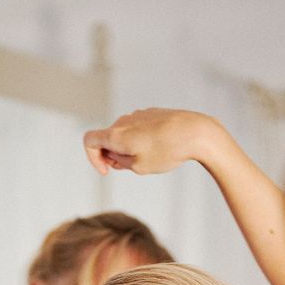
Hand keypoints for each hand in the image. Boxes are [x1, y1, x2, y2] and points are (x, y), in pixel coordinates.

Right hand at [84, 108, 222, 174]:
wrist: (195, 132)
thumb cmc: (168, 151)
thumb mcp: (140, 167)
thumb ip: (121, 162)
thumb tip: (115, 156)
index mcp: (116, 134)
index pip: (89, 141)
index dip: (93, 158)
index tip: (107, 170)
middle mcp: (123, 121)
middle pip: (107, 138)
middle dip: (113, 155)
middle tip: (130, 167)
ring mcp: (138, 115)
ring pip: (124, 133)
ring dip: (128, 147)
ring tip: (149, 158)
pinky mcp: (152, 114)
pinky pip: (138, 128)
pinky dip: (141, 139)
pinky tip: (160, 148)